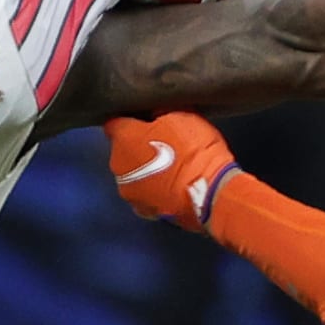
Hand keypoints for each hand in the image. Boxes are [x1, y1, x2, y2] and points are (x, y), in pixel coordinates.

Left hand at [103, 113, 239, 232]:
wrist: (210, 193)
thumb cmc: (194, 149)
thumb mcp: (182, 115)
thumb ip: (159, 112)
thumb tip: (155, 113)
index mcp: (122, 138)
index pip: (114, 122)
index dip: (129, 120)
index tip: (144, 120)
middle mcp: (117, 166)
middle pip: (122, 151)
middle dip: (138, 147)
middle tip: (163, 145)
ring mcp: (128, 192)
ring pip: (132, 175)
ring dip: (145, 171)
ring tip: (170, 170)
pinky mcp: (143, 212)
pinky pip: (145, 195)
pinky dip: (154, 191)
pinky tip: (172, 188)